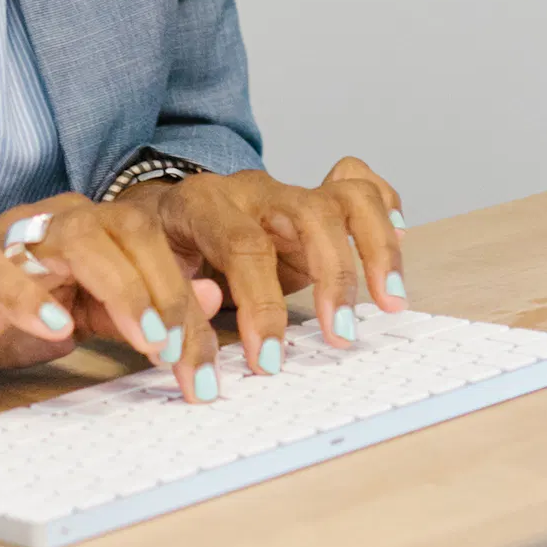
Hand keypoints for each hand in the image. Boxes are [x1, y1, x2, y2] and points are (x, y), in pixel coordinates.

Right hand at [0, 196, 225, 407]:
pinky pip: (3, 273)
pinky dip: (34, 299)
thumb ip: (134, 305)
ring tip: (147, 339)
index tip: (211, 364)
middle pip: (130, 232)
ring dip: (122, 289)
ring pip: (79, 239)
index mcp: (86, 230)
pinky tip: (59, 331)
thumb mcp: (75, 315)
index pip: (156, 247)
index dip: (190, 302)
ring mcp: (6, 241)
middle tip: (188, 357)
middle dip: (170, 295)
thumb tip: (208, 295)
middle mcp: (51, 223)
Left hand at [109, 158, 406, 376]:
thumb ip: (175, 305)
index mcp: (203, 203)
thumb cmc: (157, 255)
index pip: (243, 247)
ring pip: (349, 197)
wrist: (159, 217)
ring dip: (376, 249)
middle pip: (310, 215)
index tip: (269, 361)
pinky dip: (385, 210)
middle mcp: (252, 190)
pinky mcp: (315, 199)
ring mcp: (289, 191)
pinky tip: (398, 242)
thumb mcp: (149, 282)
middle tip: (341, 338)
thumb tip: (202, 321)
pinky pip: (362, 185)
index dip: (260, 306)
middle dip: (333, 279)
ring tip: (391, 302)